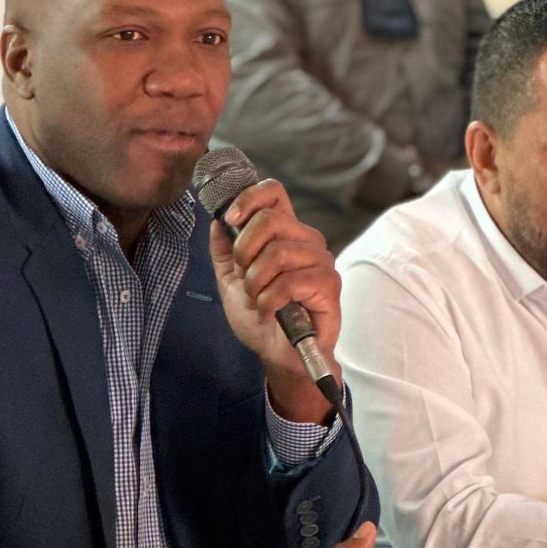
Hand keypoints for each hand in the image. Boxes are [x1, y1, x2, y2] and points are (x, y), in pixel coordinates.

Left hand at [209, 179, 342, 420]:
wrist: (278, 354)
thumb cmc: (261, 316)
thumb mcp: (231, 281)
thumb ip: (224, 251)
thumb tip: (218, 222)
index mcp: (284, 233)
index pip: (273, 193)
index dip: (248, 199)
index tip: (230, 220)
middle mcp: (306, 241)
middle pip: (270, 220)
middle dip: (245, 252)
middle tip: (245, 277)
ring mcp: (321, 261)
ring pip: (278, 253)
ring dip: (256, 282)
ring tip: (259, 298)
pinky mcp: (328, 285)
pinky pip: (290, 282)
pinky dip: (270, 300)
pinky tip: (271, 311)